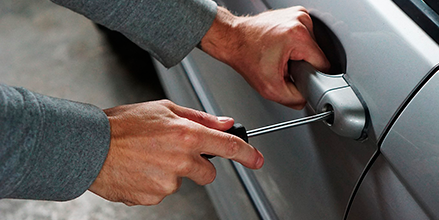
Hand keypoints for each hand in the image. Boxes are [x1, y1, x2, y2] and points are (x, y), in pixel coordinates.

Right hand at [88, 100, 262, 205]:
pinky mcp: (153, 198)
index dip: (248, 154)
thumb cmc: (121, 125)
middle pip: (208, 172)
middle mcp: (180, 160)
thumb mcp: (164, 109)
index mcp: (186, 135)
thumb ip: (199, 118)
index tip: (257, 159)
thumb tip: (225, 123)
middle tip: (173, 152)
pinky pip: (162, 192)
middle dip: (198, 165)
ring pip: (182, 181)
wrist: (88, 147)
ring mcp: (167, 182)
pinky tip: (139, 169)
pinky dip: (153, 183)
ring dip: (170, 172)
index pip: (229, 147)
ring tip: (147, 157)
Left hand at [199, 6, 329, 109]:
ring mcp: (298, 14)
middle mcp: (300, 21)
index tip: (298, 76)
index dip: (312, 76)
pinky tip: (283, 47)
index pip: (323, 64)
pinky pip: (306, 36)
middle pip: (317, 54)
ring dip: (300, 54)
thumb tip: (307, 99)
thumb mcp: (270, 89)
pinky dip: (297, 44)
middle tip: (284, 66)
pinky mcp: (295, 14)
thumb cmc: (246, 56)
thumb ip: (295, 99)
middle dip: (303, 64)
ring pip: (313, 46)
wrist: (233, 39)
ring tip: (282, 55)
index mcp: (298, 36)